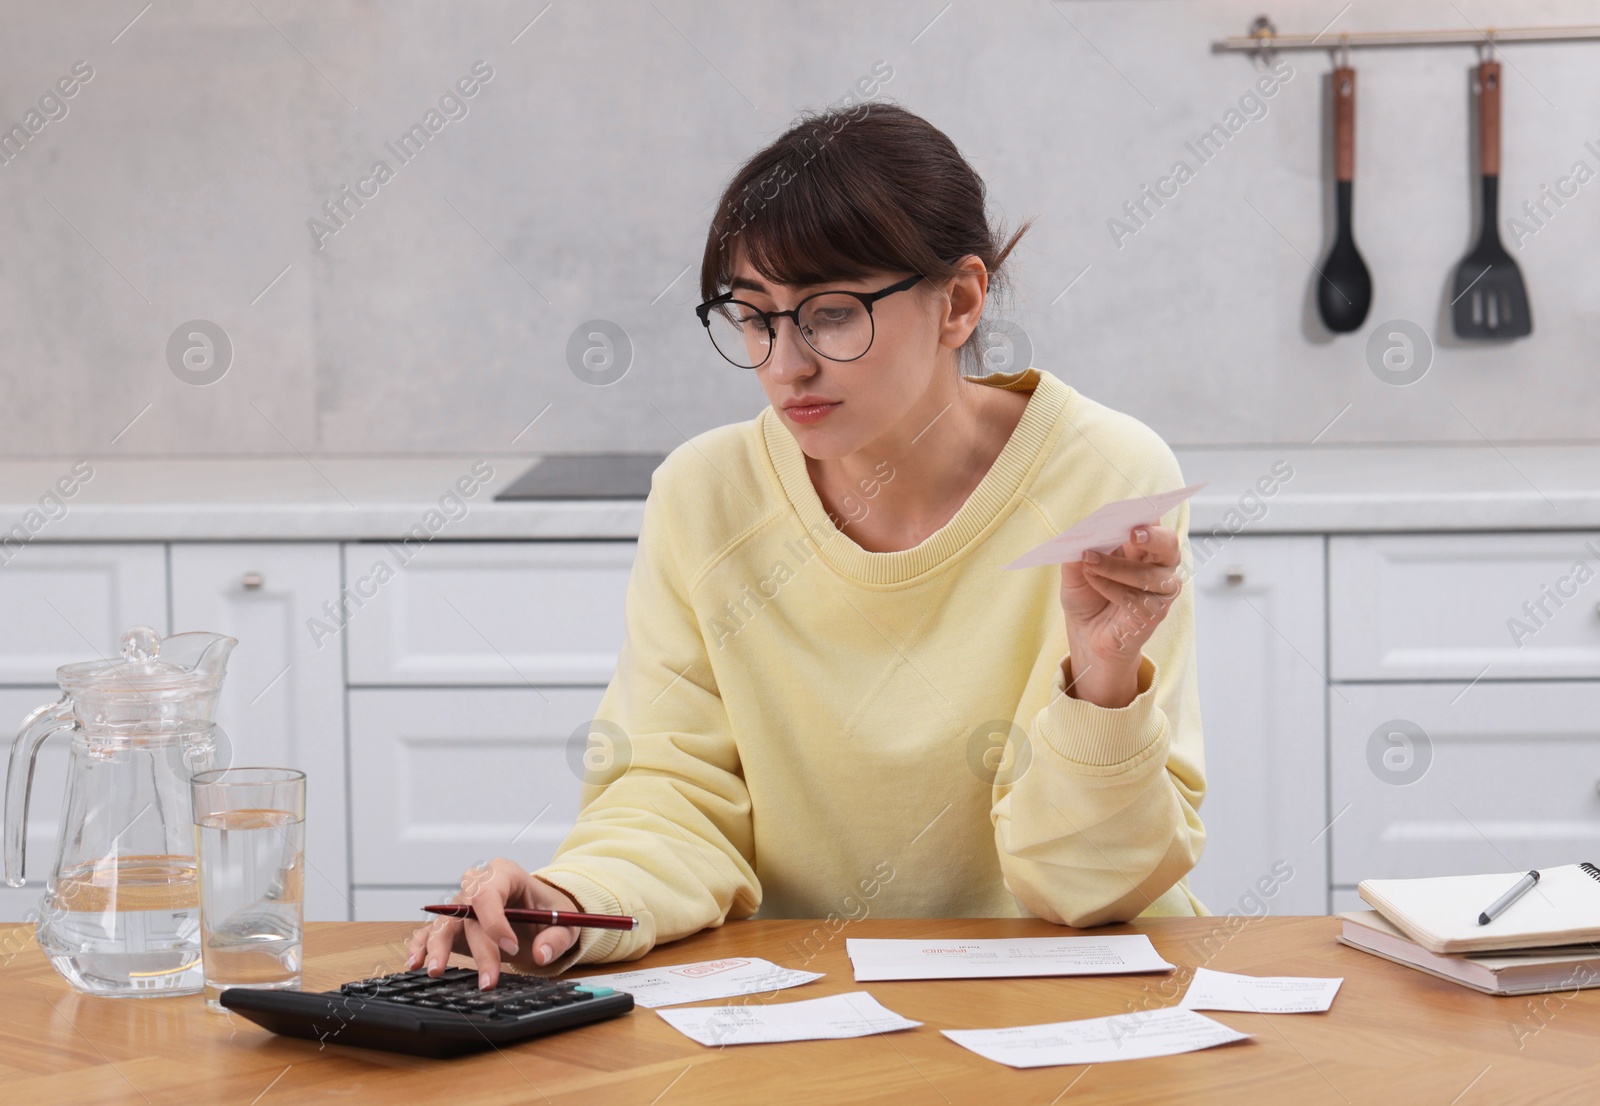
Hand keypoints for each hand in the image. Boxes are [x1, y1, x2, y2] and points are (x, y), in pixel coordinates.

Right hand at [404, 858, 580, 988]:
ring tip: (435, 971)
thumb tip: (541, 953)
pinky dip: (422, 946)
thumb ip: (556, 938)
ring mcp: (461, 905)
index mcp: (505, 874)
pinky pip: (430, 932)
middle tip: (488, 980)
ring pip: (444, 922)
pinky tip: (416, 963)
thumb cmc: (549, 912)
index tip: (511, 948)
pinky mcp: (452, 925)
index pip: (490, 893)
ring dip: (439, 948)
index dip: (496, 921)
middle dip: (478, 948)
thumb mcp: (565, 921)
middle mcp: (478, 885)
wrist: (539, 916)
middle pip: (467, 912)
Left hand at [1058, 523, 1181, 707]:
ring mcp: (1161, 589)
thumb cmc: (1087, 596)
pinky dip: (1111, 587)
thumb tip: (1081, 535)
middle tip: (1133, 534)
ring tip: (1089, 561)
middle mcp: (1158, 563)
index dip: (1146, 514)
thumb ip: (1080, 551)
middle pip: (1168, 543)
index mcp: (1141, 545)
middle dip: (1153, 536)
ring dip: (1117, 566)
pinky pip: (1137, 597)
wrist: (1087, 636)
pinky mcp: (1157, 612)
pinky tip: (1093, 582)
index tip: (1133, 511)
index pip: (1152, 521)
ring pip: (1151, 573)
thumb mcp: (1075, 570)